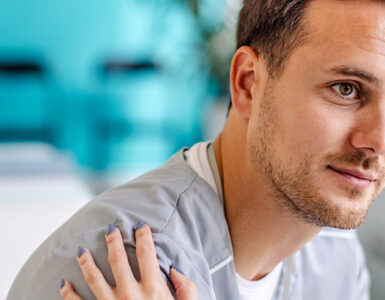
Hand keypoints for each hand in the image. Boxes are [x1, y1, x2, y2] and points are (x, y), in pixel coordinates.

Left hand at [60, 223, 196, 298]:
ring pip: (94, 278)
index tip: (140, 227)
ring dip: (86, 262)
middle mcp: (131, 295)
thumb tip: (173, 268)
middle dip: (113, 242)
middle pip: (118, 260)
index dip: (144, 237)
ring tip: (81, 250)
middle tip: (110, 230)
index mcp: (153, 289)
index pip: (147, 254)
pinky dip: (68, 294)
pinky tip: (64, 284)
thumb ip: (187, 288)